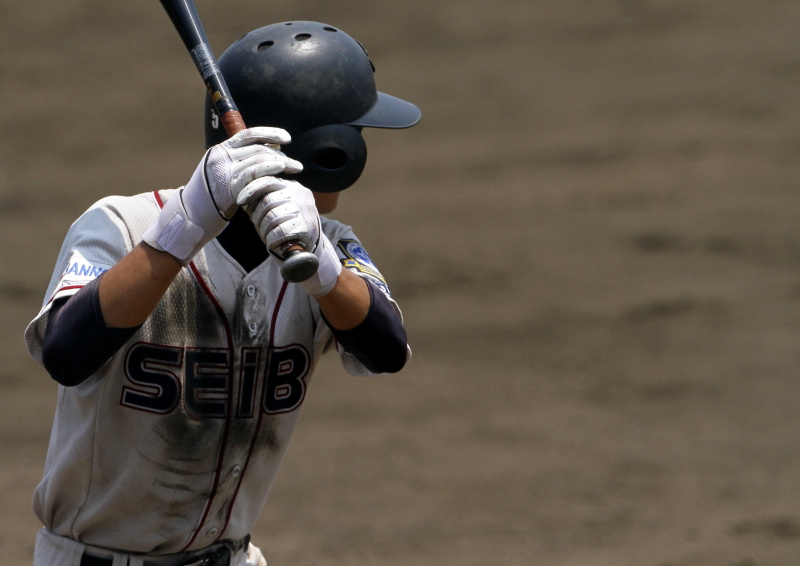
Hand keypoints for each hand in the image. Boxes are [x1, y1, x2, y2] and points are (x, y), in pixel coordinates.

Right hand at [205, 128, 302, 219]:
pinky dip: (271, 175)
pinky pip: (255, 177)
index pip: (248, 134)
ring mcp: (224, 171)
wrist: (192, 216)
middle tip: (297, 165)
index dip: (270, 133)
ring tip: (296, 169)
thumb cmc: (212, 197)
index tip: (287, 138)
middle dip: (281, 155)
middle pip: (258, 149)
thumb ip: (241, 161)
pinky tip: (282, 180)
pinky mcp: (229, 187)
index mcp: (220, 150)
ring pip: (259, 160)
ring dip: (282, 164)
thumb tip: (270, 150)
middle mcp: (222, 157)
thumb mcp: (223, 173)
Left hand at [238, 178, 341, 295]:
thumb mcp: (274, 209)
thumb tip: (243, 198)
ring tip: (268, 236)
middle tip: (260, 227)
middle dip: (258, 217)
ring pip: (272, 216)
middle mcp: (300, 193)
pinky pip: (280, 231)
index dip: (250, 190)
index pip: (267, 181)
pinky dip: (272, 240)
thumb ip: (261, 201)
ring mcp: (305, 209)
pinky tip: (273, 243)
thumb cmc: (285, 227)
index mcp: (291, 186)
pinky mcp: (308, 226)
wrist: (309, 248)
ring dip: (264, 230)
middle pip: (267, 201)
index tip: (240, 201)